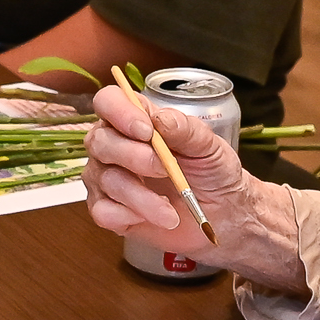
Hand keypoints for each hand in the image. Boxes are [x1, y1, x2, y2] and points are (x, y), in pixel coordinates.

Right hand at [84, 85, 303, 290]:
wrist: (221, 214)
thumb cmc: (212, 172)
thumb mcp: (209, 146)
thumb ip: (185, 129)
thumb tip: (160, 120)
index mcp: (136, 120)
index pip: (109, 102)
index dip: (120, 113)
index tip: (146, 132)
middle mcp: (114, 146)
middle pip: (99, 141)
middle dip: (133, 157)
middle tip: (164, 170)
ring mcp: (107, 178)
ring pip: (104, 179)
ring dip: (141, 196)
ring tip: (170, 209)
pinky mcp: (108, 210)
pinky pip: (102, 212)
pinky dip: (129, 216)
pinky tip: (153, 218)